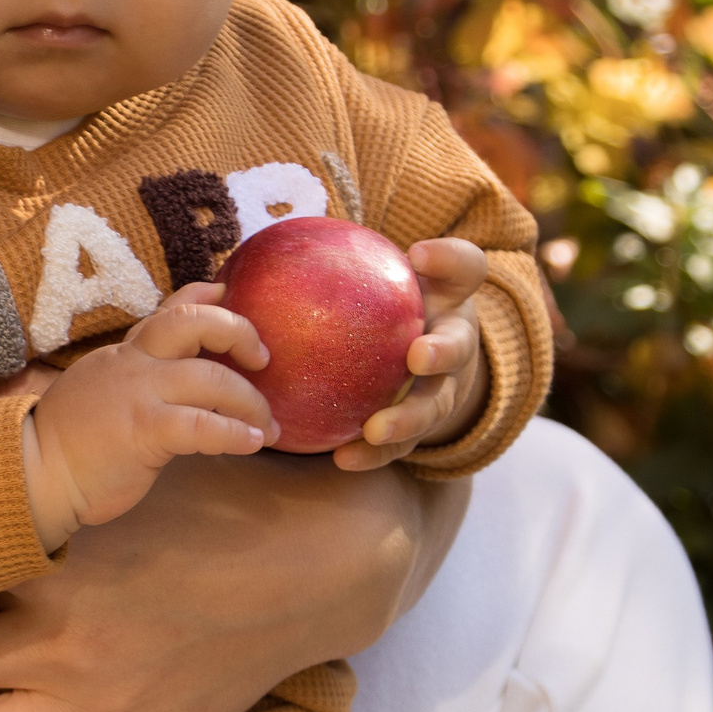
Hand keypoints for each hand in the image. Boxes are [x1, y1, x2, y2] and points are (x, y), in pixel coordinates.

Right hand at [23, 282, 276, 549]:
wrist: (35, 474)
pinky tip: (250, 443)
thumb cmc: (72, 442)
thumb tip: (182, 374)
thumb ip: (139, 376)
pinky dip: (233, 432)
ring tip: (267, 426)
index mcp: (124, 354)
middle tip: (263, 359)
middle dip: (238, 333)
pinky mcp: (144, 431)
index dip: (204, 297)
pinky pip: (202, 425)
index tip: (228, 291)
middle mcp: (133, 363)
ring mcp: (138, 394)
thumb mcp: (103, 390)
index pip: (167, 311)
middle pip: (193, 323)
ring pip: (209, 377)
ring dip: (250, 401)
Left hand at [334, 237, 490, 471]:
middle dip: (444, 352)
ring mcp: (443, 387)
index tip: (418, 252)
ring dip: (410, 419)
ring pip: (435, 406)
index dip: (449, 257)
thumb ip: (319, 270)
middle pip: (459, 346)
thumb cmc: (372, 305)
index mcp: (448, 296)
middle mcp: (455, 342)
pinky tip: (342, 458)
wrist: (403, 354)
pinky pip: (399, 444)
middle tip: (418, 355)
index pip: (462, 266)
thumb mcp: (359, 279)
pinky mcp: (421, 427)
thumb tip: (249, 263)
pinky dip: (374, 453)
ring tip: (375, 430)